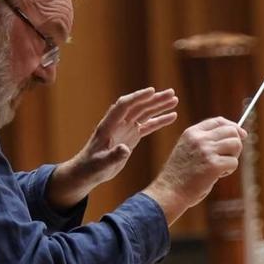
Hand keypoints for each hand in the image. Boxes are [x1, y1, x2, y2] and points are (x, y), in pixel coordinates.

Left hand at [49, 87, 178, 206]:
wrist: (88, 171)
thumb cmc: (91, 167)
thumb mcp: (101, 164)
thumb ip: (113, 156)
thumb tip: (125, 149)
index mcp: (109, 125)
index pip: (124, 106)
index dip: (137, 98)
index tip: (152, 92)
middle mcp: (118, 123)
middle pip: (138, 106)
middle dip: (154, 99)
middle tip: (171, 93)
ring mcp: (126, 128)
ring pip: (144, 113)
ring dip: (159, 106)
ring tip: (174, 99)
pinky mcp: (132, 136)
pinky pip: (148, 125)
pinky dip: (159, 120)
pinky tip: (172, 116)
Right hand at [145, 117, 244, 222]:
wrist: (170, 191)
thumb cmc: (181, 175)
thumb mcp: (188, 149)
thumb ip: (204, 141)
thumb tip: (234, 136)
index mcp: (192, 132)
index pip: (219, 121)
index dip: (233, 126)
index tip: (241, 135)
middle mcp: (200, 138)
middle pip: (231, 131)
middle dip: (236, 144)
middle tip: (228, 157)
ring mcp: (207, 151)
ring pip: (236, 144)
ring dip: (233, 157)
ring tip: (220, 168)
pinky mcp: (214, 165)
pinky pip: (234, 162)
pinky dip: (229, 171)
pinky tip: (216, 176)